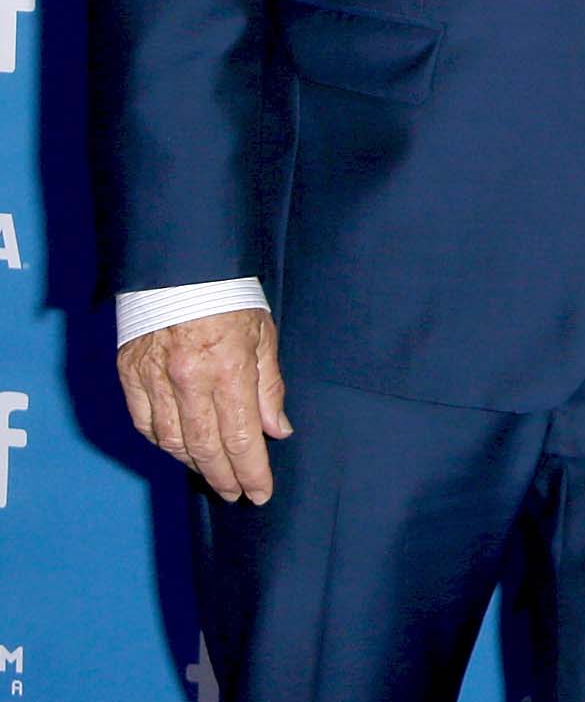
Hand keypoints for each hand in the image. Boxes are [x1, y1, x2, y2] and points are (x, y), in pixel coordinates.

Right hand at [117, 310, 291, 502]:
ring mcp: (154, 380)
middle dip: (223, 477)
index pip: (241, 438)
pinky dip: (162, 443)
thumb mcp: (263, 337)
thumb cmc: (229, 298)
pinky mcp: (129, 375)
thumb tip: (276, 431)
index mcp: (228, 370)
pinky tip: (178, 450)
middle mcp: (189, 381)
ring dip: (193, 464)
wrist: (180, 268)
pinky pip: (144, 423)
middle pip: (205, 447)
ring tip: (212, 475)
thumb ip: (269, 388)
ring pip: (172, 441)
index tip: (259, 492)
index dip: (251, 471)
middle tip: (236, 494)